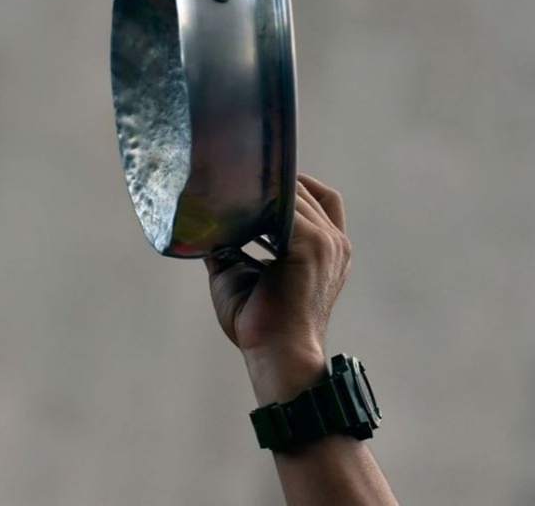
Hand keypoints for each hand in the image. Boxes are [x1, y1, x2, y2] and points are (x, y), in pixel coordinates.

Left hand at [204, 174, 351, 402]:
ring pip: (293, 194)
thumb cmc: (259, 324)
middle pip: (304, 189)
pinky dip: (260, 202)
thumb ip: (230, 245)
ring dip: (262, 190)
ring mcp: (326, 242)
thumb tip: (200, 225)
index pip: (316, 196)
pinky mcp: (312, 245)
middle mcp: (334, 241)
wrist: (277, 354)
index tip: (248, 182)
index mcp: (327, 248)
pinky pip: (285, 208)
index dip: (287, 185)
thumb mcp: (240, 274)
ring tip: (228, 188)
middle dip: (269, 182)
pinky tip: (233, 203)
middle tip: (228, 179)